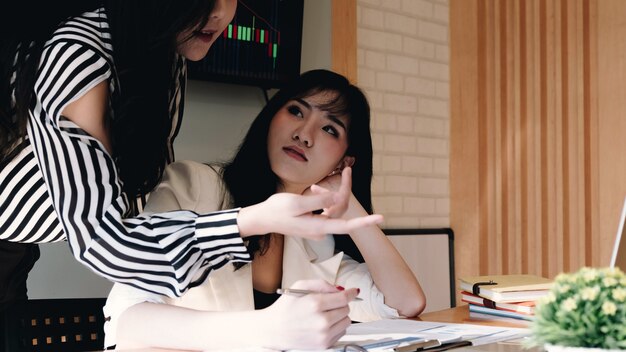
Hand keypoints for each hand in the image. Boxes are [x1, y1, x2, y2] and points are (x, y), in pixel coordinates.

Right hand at [237, 167, 381, 238]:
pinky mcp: (314, 223)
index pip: (347, 225)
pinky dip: (322, 198)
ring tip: (312, 187)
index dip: (365, 222)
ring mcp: (317, 228)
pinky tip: (311, 190)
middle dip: (343, 190)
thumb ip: (317, 201)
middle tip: (346, 170)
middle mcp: (321, 230)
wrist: (263, 219)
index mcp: (318, 227)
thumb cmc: (276, 211)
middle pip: (341, 210)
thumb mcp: (296, 203)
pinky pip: (325, 210)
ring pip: (333, 208)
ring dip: (328, 194)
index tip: (380, 219)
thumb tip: (335, 198)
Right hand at [261, 280, 358, 349]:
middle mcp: (321, 321)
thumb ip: (322, 284)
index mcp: (315, 304)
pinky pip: (341, 332)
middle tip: (328, 304)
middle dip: (341, 304)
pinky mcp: (324, 345)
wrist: (273, 330)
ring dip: (339, 316)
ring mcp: (323, 335)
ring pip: (347, 321)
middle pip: (347, 309)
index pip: (344, 298)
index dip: (351, 293)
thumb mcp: (300, 286)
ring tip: (325, 314)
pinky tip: (323, 324)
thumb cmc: (285, 307)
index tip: (354, 291)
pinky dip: (336, 327)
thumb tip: (341, 289)